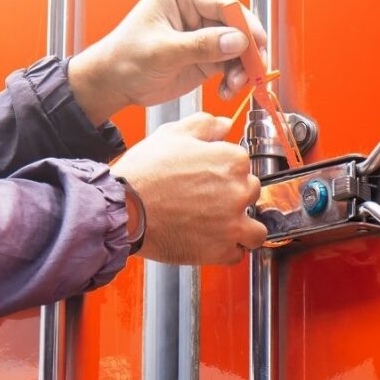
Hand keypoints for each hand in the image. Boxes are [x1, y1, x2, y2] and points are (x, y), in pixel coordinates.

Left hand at [69, 0, 267, 124]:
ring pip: (237, 46)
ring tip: (235, 86)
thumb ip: (201, 45)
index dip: (244, 25)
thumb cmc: (125, 60)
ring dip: (242, 68)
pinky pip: (230, 64)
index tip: (257, 45)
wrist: (112, 84)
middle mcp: (195, 9)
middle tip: (253, 71)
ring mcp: (202, 33)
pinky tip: (227, 90)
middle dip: (247, 50)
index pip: (223, 4)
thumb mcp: (163, 52)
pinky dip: (234, 78)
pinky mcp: (205, 54)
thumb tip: (238, 40)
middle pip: (236, 25)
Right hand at [111, 112, 267, 264]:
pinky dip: (226, 250)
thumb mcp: (172, 134)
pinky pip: (237, 254)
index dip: (224, 170)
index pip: (243, 164)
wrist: (124, 209)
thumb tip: (224, 125)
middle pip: (250, 194)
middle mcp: (238, 191)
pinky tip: (210, 242)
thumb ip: (204, 125)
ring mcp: (232, 223)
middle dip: (234, 196)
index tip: (210, 177)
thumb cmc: (144, 173)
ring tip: (221, 226)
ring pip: (255, 230)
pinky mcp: (220, 250)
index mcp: (231, 160)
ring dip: (243, 228)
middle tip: (209, 200)